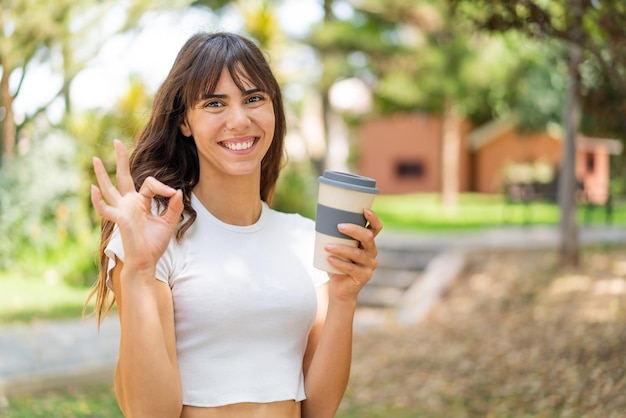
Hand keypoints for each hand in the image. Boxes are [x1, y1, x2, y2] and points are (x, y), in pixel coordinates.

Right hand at [91, 140, 182, 272]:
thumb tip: (177, 190)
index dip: (163, 187)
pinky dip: (97, 200)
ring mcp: (121, 210)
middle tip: (117, 142)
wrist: (147, 261)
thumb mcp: (169, 222)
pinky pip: (105, 209)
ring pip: (109, 188)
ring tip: (94, 158)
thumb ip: (174, 206)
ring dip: (101, 174)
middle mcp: (128, 203)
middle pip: (122, 177)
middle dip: (120, 160)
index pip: (150, 184)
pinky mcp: (119, 219)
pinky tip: (93, 189)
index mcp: (140, 202)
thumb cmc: (154, 243)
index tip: (173, 193)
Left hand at [324, 208, 382, 302]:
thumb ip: (334, 235)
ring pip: (357, 253)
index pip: (376, 228)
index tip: (364, 210)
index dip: (373, 218)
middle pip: (368, 237)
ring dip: (341, 248)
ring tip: (327, 246)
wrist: (340, 289)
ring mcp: (370, 265)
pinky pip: (351, 268)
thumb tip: (321, 218)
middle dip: (354, 230)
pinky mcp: (364, 276)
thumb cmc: (337, 263)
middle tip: (339, 226)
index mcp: (368, 243)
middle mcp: (372, 252)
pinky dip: (339, 263)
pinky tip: (329, 259)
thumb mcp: (337, 247)